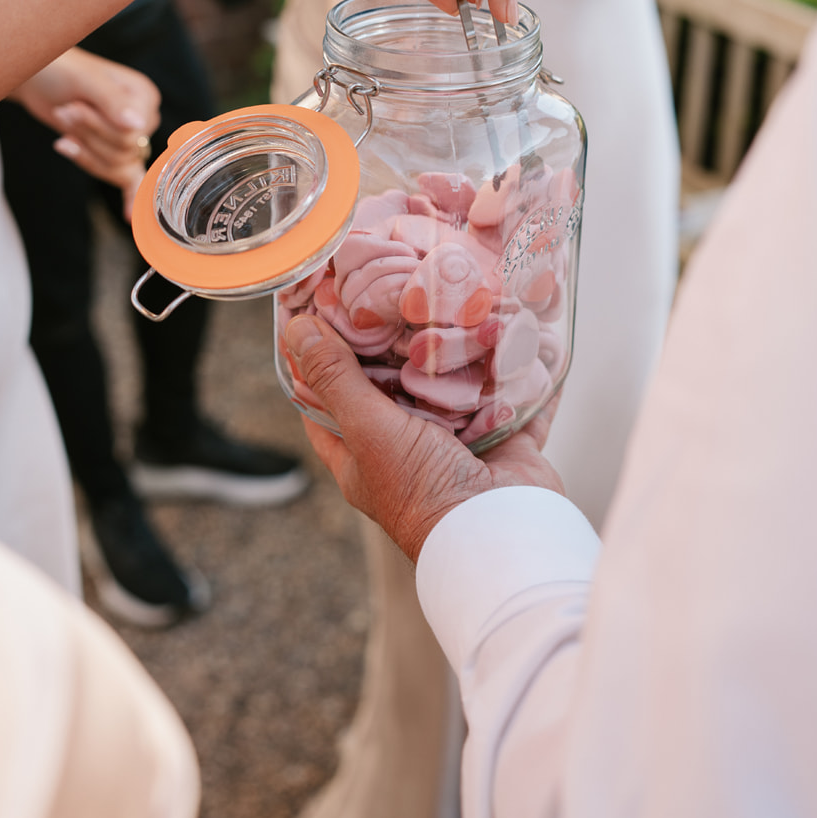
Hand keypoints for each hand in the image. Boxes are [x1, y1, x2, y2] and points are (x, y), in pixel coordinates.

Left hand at [11, 48, 160, 219]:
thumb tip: (136, 127)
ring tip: (65, 125)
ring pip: (117, 167)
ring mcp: (131, 138)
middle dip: (88, 137)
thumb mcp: (85, 80)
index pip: (131, 135)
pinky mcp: (114, 152)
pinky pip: (129, 179)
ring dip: (85, 151)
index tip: (70, 107)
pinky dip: (130, 196)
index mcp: (145, 98)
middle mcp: (144, 120)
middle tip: (64, 112)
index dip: (98, 128)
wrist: (41, 77)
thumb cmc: (61, 70)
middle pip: (124, 153)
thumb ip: (112, 102)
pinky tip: (129, 216)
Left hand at [285, 314, 564, 562]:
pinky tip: (519, 324)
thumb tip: (297, 329)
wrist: (500, 530)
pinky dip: (517, 364)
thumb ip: (335, 379)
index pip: (326, 398)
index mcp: (362, 454)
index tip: (324, 308)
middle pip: (395, 382)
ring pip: (454, 382)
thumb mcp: (368, 430)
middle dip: (399, 340)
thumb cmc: (422, 490)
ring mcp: (458, 442)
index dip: (319, 356)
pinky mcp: (505, 436)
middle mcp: (407, 447)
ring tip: (459, 294)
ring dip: (460, 346)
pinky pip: (511, 391)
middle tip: (400, 287)